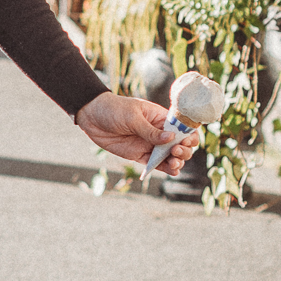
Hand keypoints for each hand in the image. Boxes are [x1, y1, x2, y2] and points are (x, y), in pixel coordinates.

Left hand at [74, 92, 200, 175]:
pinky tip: (172, 171)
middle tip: (175, 151)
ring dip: (177, 161)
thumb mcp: (133, 116)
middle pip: (180, 144)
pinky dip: (165, 169)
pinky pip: (156, 164)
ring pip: (170, 157)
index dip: (189, 135)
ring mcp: (150, 144)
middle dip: (184, 150)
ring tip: (174, 163)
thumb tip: (172, 138)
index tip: (186, 140)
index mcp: (160, 118)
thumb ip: (150, 130)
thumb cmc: (114, 109)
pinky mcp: (140, 155)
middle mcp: (159, 132)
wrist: (92, 117)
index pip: (182, 127)